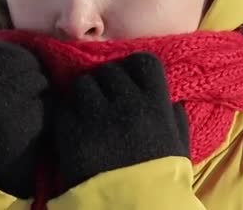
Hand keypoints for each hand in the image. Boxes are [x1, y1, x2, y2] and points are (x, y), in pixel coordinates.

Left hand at [54, 53, 189, 189]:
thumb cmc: (159, 181)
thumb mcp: (179, 148)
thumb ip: (175, 119)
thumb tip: (169, 101)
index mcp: (156, 104)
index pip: (143, 61)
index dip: (133, 68)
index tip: (128, 79)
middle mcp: (126, 103)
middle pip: (109, 71)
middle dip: (105, 83)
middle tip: (104, 99)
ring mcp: (97, 116)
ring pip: (83, 84)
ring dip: (84, 95)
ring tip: (87, 113)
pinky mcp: (71, 132)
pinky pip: (64, 107)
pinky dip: (67, 115)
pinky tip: (74, 129)